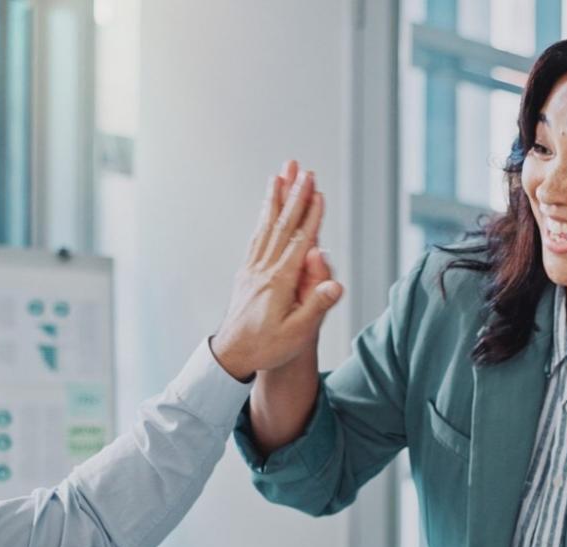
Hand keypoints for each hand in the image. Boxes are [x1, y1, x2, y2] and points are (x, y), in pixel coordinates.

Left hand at [208, 160, 342, 379]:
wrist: (230, 356)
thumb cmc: (266, 348)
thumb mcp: (296, 334)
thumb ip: (316, 307)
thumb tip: (336, 285)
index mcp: (279, 282)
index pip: (299, 241)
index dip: (311, 215)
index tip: (318, 191)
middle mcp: (264, 270)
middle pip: (281, 225)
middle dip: (294, 195)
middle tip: (301, 170)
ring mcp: (253, 270)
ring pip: (266, 227)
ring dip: (275, 200)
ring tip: (280, 176)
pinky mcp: (247, 274)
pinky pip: (256, 239)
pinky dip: (264, 219)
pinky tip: (266, 211)